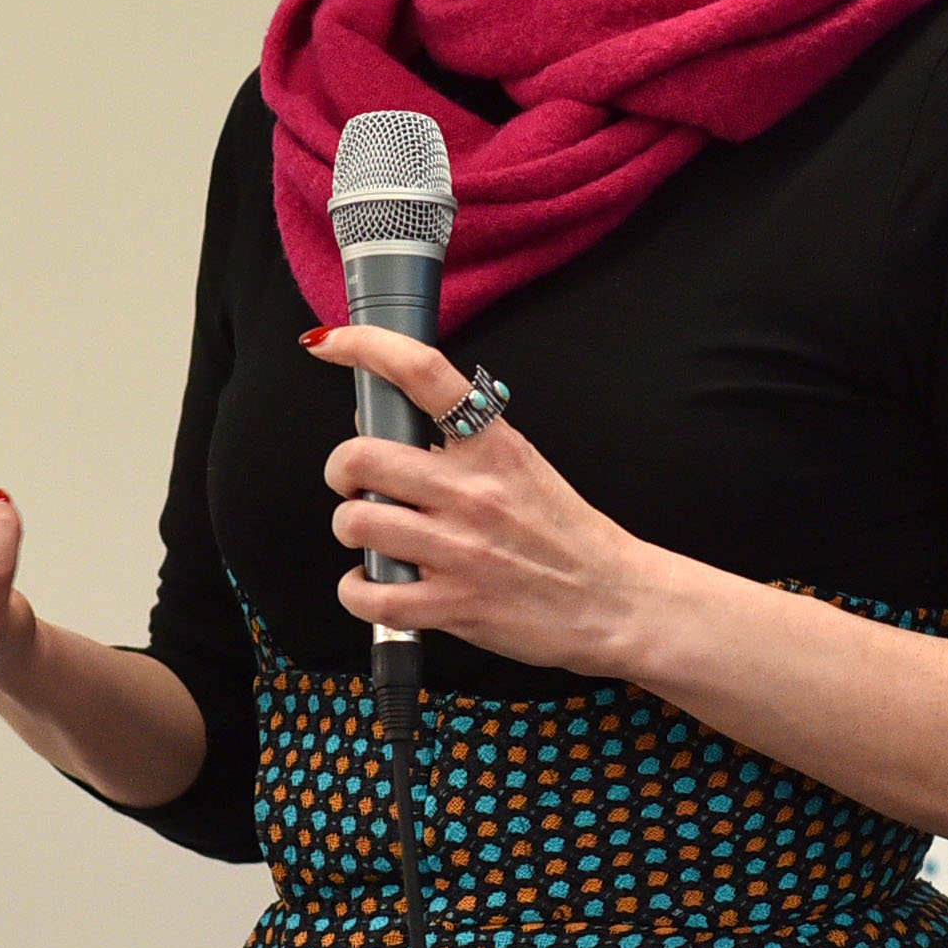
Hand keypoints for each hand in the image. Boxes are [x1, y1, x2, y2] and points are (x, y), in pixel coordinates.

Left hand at [306, 326, 670, 677]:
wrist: (616, 600)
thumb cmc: (567, 536)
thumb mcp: (522, 466)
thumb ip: (462, 445)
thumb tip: (388, 426)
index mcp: (494, 446)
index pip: (422, 373)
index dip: (365, 345)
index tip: (331, 342)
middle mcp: (474, 491)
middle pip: (360, 456)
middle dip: (341, 470)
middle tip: (353, 480)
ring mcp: (461, 549)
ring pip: (356, 522)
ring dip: (351, 528)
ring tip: (373, 535)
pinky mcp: (454, 604)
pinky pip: (371, 595)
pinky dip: (358, 591)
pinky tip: (374, 583)